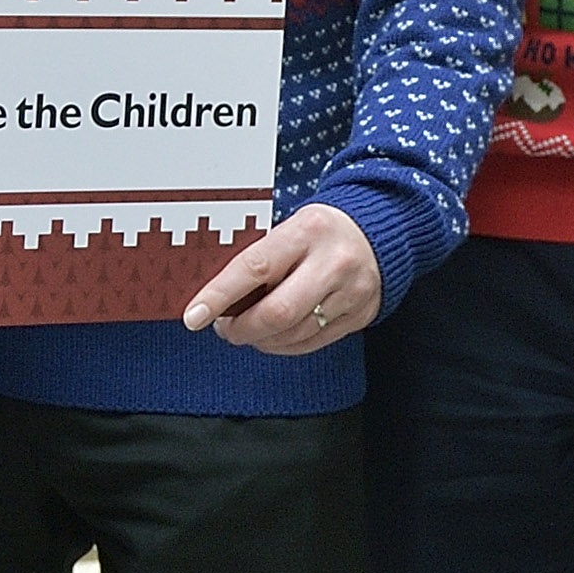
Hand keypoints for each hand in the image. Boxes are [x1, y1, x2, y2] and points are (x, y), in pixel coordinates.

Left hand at [182, 204, 380, 354]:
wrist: (379, 231)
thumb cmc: (321, 231)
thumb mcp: (289, 228)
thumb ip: (259, 258)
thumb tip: (217, 297)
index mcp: (306, 232)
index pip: (255, 268)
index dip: (219, 296)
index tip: (194, 315)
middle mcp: (332, 263)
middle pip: (278, 312)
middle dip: (242, 329)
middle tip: (225, 328)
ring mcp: (350, 293)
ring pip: (294, 334)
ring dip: (261, 340)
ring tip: (249, 329)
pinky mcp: (359, 316)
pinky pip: (312, 343)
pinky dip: (284, 345)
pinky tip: (274, 335)